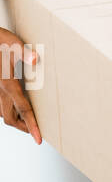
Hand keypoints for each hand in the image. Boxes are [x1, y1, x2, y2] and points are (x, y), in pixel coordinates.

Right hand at [0, 28, 41, 142]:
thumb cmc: (1, 42)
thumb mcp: (14, 45)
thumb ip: (25, 53)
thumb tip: (35, 59)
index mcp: (8, 85)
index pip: (23, 110)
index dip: (32, 126)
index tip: (38, 139)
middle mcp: (1, 91)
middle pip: (11, 119)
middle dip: (24, 128)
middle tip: (37, 133)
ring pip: (4, 115)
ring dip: (17, 121)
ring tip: (29, 123)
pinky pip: (1, 108)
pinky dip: (10, 112)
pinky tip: (17, 109)